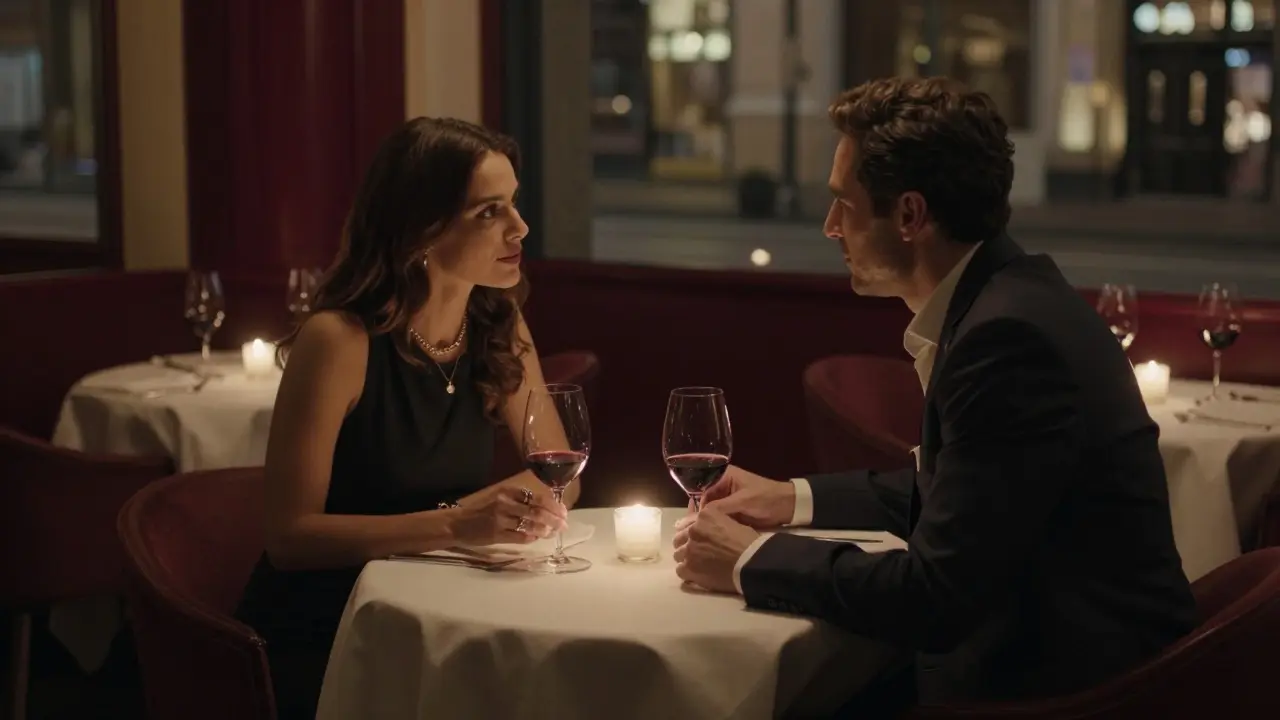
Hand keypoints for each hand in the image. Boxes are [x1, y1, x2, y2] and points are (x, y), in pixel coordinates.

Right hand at [449, 472, 567, 545]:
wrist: (456, 523)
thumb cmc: (480, 510)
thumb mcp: (499, 497)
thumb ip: (519, 500)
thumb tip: (545, 506)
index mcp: (507, 491)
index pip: (537, 497)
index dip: (554, 505)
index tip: (563, 511)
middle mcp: (506, 504)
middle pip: (537, 511)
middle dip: (554, 519)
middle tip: (564, 524)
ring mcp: (501, 520)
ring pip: (531, 525)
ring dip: (546, 530)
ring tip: (554, 532)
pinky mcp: (497, 535)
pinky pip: (521, 537)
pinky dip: (532, 538)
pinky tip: (538, 538)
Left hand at [672, 505, 758, 593]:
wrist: (751, 562)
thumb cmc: (747, 542)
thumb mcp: (731, 521)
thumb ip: (715, 521)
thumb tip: (707, 528)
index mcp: (704, 516)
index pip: (688, 523)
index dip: (693, 533)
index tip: (699, 539)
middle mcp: (692, 530)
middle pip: (679, 538)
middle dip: (687, 544)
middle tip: (698, 552)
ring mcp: (689, 550)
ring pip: (678, 554)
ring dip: (686, 558)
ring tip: (697, 564)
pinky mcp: (689, 567)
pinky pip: (679, 570)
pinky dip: (687, 572)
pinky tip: (696, 574)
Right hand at [692, 464, 795, 528]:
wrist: (787, 507)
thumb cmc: (766, 498)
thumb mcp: (743, 500)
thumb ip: (722, 506)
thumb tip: (700, 515)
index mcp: (724, 476)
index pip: (703, 489)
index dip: (698, 505)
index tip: (692, 520)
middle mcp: (722, 486)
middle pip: (704, 500)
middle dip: (698, 514)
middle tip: (688, 529)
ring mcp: (727, 500)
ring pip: (711, 511)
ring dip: (705, 520)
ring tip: (694, 534)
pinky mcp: (733, 511)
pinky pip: (719, 518)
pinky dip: (714, 525)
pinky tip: (707, 534)